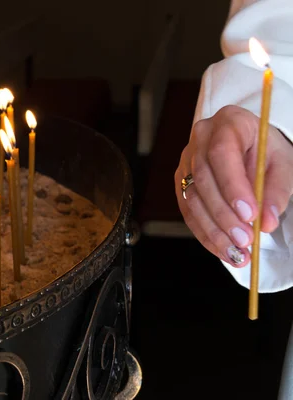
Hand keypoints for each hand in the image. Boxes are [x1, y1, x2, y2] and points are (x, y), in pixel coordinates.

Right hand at [175, 105, 292, 266]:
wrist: (251, 146)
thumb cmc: (267, 151)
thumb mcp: (283, 164)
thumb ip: (276, 190)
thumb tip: (266, 222)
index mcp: (229, 122)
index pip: (222, 153)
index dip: (233, 186)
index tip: (249, 214)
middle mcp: (201, 138)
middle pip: (204, 179)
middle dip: (224, 215)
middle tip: (245, 240)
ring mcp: (187, 160)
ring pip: (193, 198)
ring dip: (214, 230)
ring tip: (237, 252)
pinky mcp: (182, 181)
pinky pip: (188, 210)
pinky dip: (205, 233)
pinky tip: (222, 249)